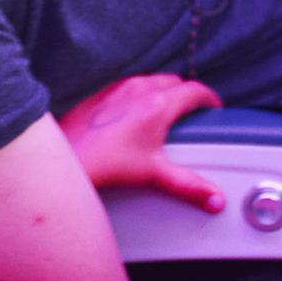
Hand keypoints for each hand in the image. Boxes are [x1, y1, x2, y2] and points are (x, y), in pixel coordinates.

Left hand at [59, 74, 225, 211]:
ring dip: (162, 91)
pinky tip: (133, 113)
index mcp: (158, 104)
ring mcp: (117, 89)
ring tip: (165, 110)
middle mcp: (139, 89)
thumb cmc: (105, 163)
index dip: (209, 98)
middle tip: (192, 110)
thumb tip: (216, 200)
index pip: (194, 91)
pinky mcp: (100, 94)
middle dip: (186, 93)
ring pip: (150, 80)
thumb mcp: (153, 175)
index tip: (214, 106)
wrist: (65, 158)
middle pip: (174, 82)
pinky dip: (139, 94)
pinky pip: (128, 86)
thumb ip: (189, 186)